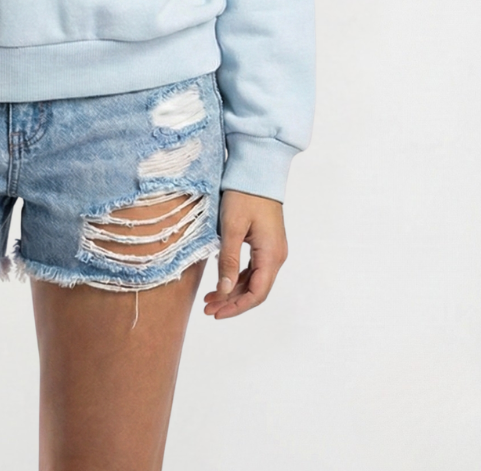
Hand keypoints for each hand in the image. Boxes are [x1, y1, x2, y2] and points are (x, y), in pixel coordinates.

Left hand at [202, 188, 287, 318]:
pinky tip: (221, 280)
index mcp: (271, 255)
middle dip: (232, 301)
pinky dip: (237, 277)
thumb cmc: (244, 195)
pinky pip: (253, 268)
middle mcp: (276, 256)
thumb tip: (223, 290)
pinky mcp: (266, 243)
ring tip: (210, 298)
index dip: (236, 307)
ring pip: (253, 280)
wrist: (257, 170)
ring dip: (233, 290)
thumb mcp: (232, 227)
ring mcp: (272, 249)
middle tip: (208, 309)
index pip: (257, 293)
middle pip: (256, 290)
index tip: (216, 313)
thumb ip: (228, 260)